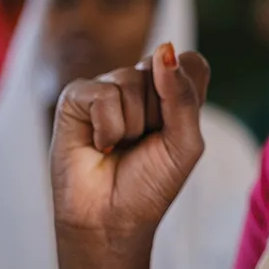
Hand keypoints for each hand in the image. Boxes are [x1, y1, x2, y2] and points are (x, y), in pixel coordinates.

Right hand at [51, 43, 210, 244]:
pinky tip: (99, 145)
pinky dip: (108, 128)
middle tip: (143, 143)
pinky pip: (103, 95)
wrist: (111, 220)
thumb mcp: (185, 142)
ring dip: (132, 126)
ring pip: (131, 80)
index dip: (186, 93)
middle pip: (162, 69)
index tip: (175, 128)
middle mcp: (141, 84)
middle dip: (159, 115)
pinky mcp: (76, 97)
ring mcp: (107, 86)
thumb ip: (183, 96)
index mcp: (173, 92)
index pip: (192, 63)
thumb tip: (164, 49)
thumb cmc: (151, 182)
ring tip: (120, 146)